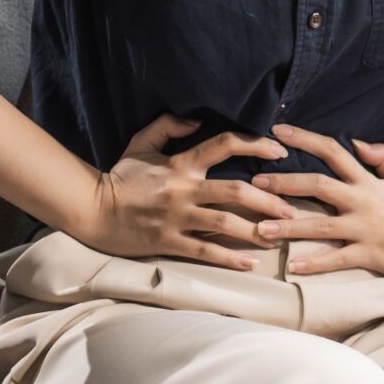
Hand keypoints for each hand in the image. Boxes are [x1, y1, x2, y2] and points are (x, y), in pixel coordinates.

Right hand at [71, 111, 300, 269]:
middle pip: (236, 191)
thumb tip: (197, 118)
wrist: (92, 210)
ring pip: (225, 223)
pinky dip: (229, 258)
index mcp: (181, 164)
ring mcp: (177, 217)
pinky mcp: (169, 242)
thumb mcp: (141, 144)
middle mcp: (184, 190)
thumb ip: (168, 126)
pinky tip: (250, 264)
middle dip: (268, 200)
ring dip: (256, 231)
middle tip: (291, 209)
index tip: (280, 151)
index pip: (224, 145)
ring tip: (278, 237)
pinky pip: (205, 252)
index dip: (255, 144)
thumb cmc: (120, 178)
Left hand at [249, 122, 383, 280]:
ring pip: (320, 225)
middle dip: (285, 183)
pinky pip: (336, 259)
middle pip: (318, 185)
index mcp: (366, 181)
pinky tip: (292, 266)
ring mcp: (362, 228)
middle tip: (256, 182)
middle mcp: (361, 201)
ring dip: (289, 226)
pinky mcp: (366, 253)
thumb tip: (356, 142)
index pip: (333, 152)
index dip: (305, 139)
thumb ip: (380, 156)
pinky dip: (314, 263)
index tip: (276, 132)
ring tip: (261, 228)